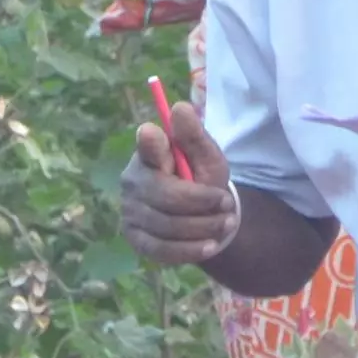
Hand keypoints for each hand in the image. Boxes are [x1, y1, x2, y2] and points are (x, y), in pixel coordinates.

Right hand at [121, 106, 241, 272]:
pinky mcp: (136, 239)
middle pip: (164, 195)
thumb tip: (180, 108)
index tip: (155, 134)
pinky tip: (210, 246)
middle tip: (228, 205)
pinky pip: (162, 248)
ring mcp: (130, 212)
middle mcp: (132, 180)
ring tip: (226, 223)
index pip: (146, 145)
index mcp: (148, 153)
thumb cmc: (202, 179)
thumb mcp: (207, 157)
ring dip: (203, 227)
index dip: (150, 142)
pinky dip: (190, 249)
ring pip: (167, 225)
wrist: (201, 216)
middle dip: (201, 203)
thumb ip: (195, 137)